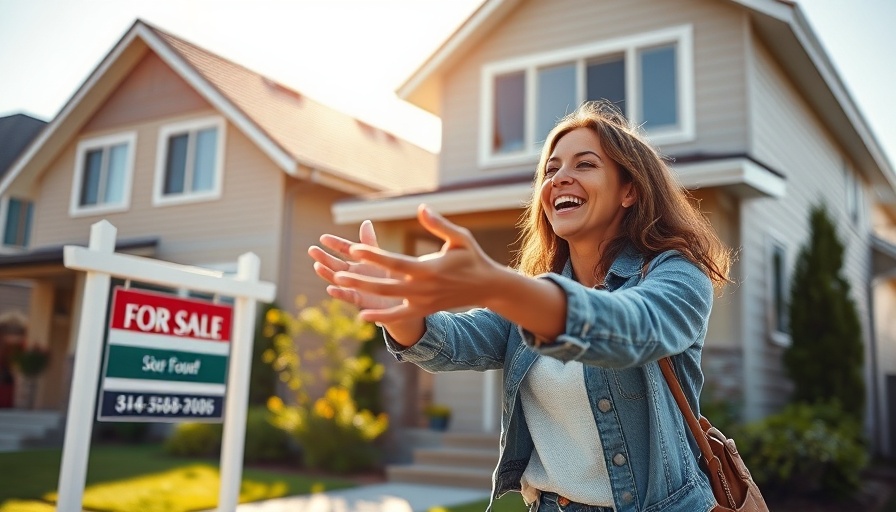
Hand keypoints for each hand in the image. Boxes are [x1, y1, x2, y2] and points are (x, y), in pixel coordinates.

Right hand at [308, 220, 402, 311]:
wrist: (403, 299)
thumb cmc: (392, 277)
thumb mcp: (381, 257)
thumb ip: (370, 243)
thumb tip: (365, 222)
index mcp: (360, 260)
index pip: (344, 250)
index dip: (335, 244)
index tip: (323, 238)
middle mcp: (355, 273)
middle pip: (337, 264)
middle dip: (324, 257)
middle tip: (312, 250)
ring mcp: (356, 286)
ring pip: (339, 280)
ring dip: (327, 274)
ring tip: (317, 266)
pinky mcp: (362, 300)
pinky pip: (349, 297)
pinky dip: (340, 294)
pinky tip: (330, 289)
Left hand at [333, 204, 506, 323]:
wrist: (486, 287)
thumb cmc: (472, 257)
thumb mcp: (460, 237)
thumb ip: (439, 224)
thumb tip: (422, 207)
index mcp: (429, 269)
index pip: (396, 262)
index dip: (374, 256)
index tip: (354, 249)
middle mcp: (423, 288)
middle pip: (386, 285)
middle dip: (360, 279)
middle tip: (337, 274)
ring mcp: (422, 302)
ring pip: (387, 300)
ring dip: (363, 294)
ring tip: (341, 287)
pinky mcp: (424, 310)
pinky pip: (399, 316)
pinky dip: (381, 316)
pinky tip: (361, 316)